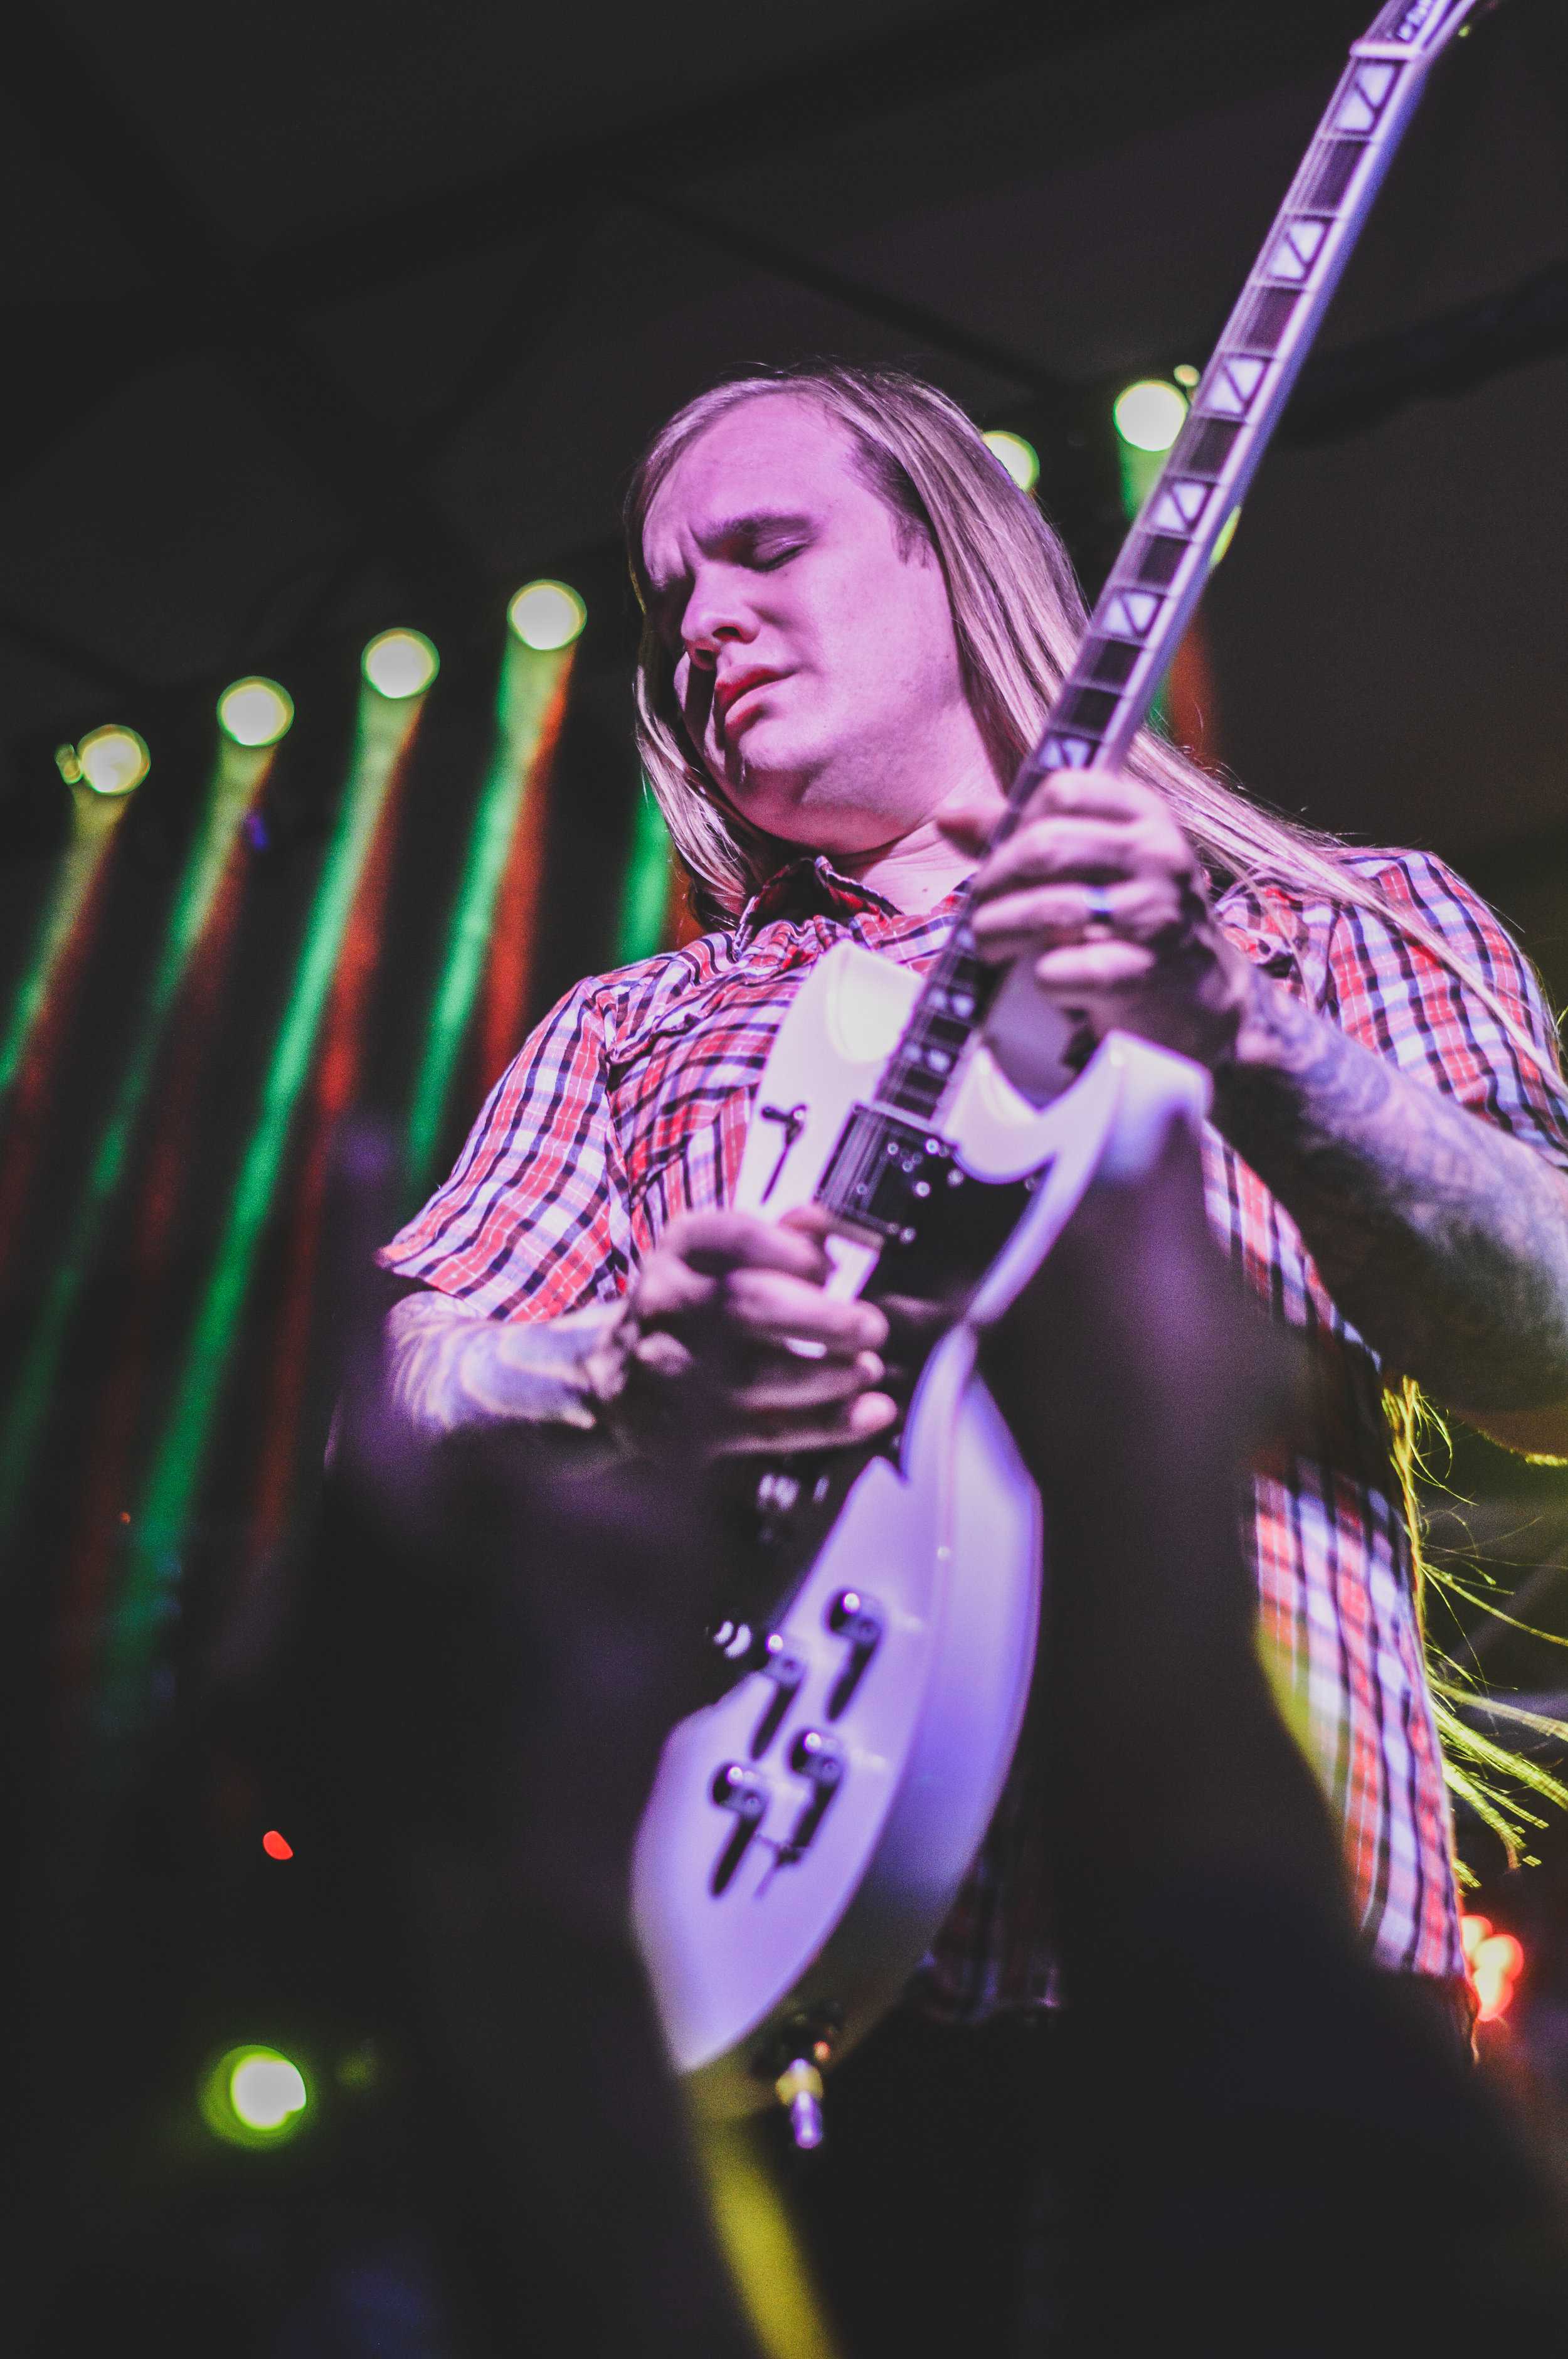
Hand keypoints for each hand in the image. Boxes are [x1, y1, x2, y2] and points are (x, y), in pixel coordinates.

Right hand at [600, 1207, 896, 1458]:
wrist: (619, 1385)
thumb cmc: (695, 1310)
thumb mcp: (721, 1259)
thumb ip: (779, 1238)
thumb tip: (825, 1222)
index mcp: (681, 1250)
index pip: (740, 1240)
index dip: (798, 1256)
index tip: (830, 1273)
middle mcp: (667, 1304)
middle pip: (747, 1306)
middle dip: (824, 1319)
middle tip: (871, 1328)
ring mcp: (672, 1370)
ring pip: (757, 1375)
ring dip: (830, 1375)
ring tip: (868, 1369)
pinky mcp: (687, 1432)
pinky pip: (768, 1431)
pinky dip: (830, 1424)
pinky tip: (872, 1413)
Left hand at [958, 770, 1255, 1069]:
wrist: (1202, 999)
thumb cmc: (1132, 921)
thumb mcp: (1095, 864)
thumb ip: (1024, 835)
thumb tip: (950, 815)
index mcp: (1145, 816)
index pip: (1063, 790)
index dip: (1016, 824)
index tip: (1003, 859)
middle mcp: (1158, 856)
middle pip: (1044, 847)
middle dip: (993, 883)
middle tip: (981, 910)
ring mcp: (1156, 915)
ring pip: (1047, 909)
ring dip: (998, 932)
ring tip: (990, 947)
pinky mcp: (1144, 975)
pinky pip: (1063, 969)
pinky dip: (1040, 979)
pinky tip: (1045, 981)